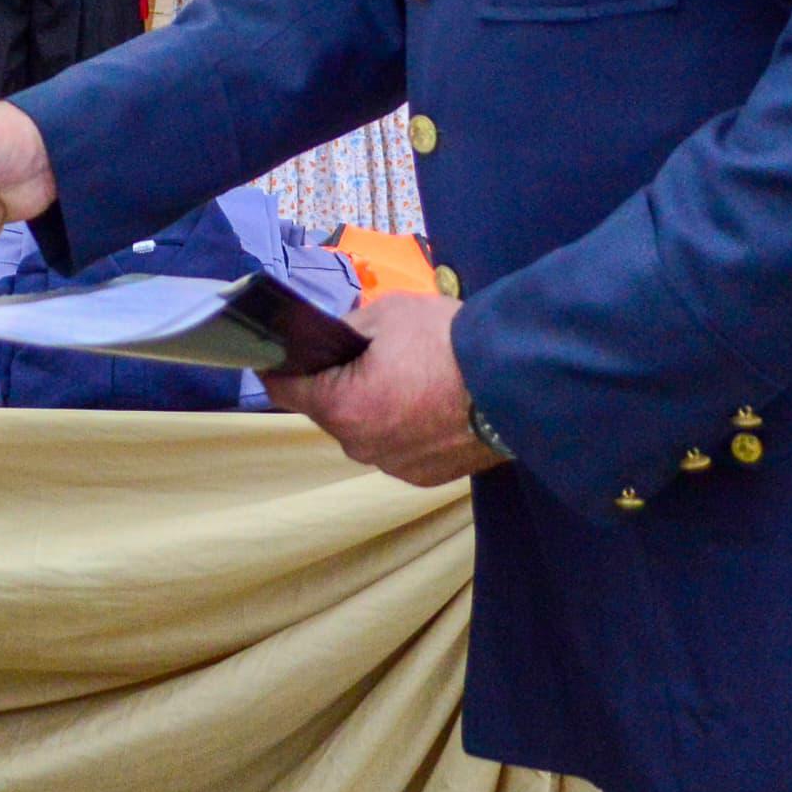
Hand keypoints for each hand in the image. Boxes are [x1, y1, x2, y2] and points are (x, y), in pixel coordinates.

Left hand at [263, 293, 502, 485]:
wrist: (515, 381)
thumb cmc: (446, 342)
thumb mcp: (387, 314)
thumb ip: (348, 329)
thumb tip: (336, 340)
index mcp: (340, 407)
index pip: (285, 390)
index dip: (278, 367)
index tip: (276, 354)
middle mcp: (360, 446)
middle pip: (330, 411)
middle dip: (339, 385)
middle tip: (364, 356)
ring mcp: (394, 467)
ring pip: (367, 432)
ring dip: (374, 409)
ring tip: (406, 379)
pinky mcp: (426, 477)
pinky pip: (400, 448)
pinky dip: (406, 429)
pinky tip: (430, 405)